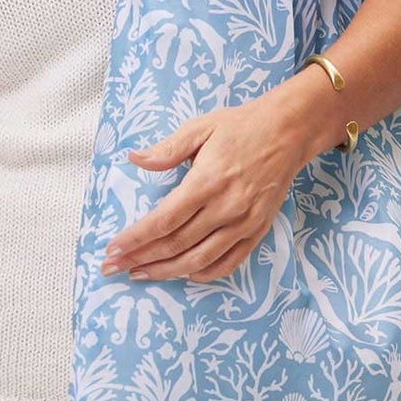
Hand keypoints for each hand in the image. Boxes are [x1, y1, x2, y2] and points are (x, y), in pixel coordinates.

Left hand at [100, 99, 306, 281]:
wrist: (288, 131)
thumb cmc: (241, 126)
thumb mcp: (200, 127)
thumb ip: (168, 148)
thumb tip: (134, 158)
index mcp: (207, 181)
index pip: (163, 220)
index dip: (135, 239)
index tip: (112, 249)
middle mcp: (225, 207)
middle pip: (176, 244)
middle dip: (141, 259)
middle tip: (114, 268)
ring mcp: (244, 223)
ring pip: (199, 260)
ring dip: (166, 271)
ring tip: (140, 274)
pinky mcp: (258, 230)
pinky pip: (229, 262)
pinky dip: (204, 273)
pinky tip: (183, 273)